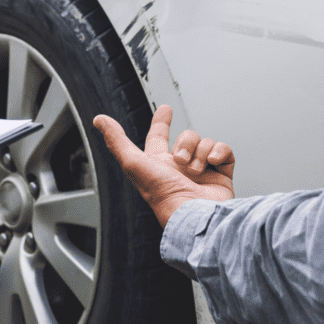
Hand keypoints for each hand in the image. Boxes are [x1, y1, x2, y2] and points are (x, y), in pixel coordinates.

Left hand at [93, 105, 234, 226]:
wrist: (193, 213)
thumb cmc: (162, 194)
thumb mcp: (133, 163)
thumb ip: (116, 140)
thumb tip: (99, 120)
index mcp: (159, 165)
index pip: (158, 137)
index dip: (160, 122)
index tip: (165, 109)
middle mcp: (180, 168)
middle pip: (186, 137)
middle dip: (184, 142)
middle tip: (180, 160)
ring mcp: (202, 172)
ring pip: (205, 142)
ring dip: (199, 151)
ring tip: (195, 169)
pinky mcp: (221, 176)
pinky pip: (224, 151)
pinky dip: (219, 152)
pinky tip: (211, 162)